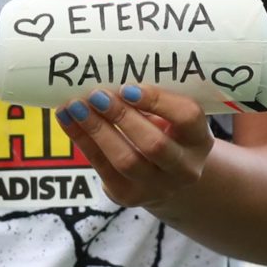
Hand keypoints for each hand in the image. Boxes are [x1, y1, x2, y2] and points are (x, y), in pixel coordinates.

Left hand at [62, 83, 212, 211]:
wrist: (164, 179)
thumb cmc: (165, 134)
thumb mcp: (170, 118)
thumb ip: (152, 101)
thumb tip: (110, 71)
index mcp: (200, 140)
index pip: (188, 117)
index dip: (158, 101)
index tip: (128, 87)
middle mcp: (185, 168)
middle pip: (154, 144)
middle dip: (121, 117)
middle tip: (96, 95)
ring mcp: (158, 187)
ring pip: (125, 160)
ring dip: (96, 130)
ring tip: (76, 106)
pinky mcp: (129, 195)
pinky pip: (101, 166)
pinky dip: (81, 139)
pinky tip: (66, 118)